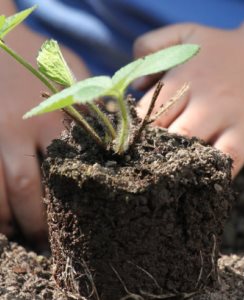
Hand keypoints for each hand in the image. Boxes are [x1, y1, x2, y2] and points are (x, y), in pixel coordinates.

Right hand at [0, 1, 87, 244]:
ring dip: (3, 222)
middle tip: (44, 246)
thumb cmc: (39, 55)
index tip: (78, 229)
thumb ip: (92, 108)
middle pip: (25, 191)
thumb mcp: (75, 75)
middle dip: (34, 226)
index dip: (70, 209)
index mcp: (53, 121)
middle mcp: (17, 132)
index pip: (65, 176)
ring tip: (16, 239)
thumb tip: (114, 138)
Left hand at [134, 23, 243, 222]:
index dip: (137, 137)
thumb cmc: (227, 50)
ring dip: (207, 179)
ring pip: (224, 160)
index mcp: (192, 82)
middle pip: (181, 139)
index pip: (153, 116)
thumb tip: (133, 85)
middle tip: (147, 180)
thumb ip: (151, 45)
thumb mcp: (187, 34)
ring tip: (189, 198)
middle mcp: (218, 106)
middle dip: (162, 160)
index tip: (126, 154)